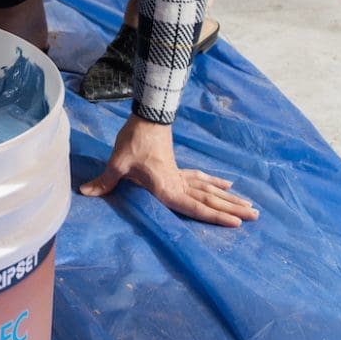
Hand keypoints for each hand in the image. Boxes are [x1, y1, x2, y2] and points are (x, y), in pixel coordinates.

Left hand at [80, 114, 258, 227]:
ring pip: (210, 190)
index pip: (195, 206)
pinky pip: (201, 179)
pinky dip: (214, 182)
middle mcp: (178, 184)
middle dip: (232, 209)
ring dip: (229, 198)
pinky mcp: (178, 167)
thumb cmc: (133, 140)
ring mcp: (181, 175)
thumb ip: (106, 180)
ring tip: (250, 206)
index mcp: (167, 187)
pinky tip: (227, 185)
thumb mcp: (118, 161)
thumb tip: (84, 192)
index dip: (216, 216)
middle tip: (256, 216)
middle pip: (210, 199)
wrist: (145, 116)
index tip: (237, 223)